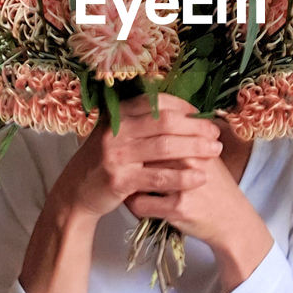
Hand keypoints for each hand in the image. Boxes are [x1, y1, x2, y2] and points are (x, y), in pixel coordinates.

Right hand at [43, 92, 223, 226]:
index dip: (184, 107)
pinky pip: (159, 177)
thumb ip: (141, 122)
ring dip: (195, 148)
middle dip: (195, 126)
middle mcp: (116, 131)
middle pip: (165, 122)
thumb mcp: (116, 134)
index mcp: (118, 115)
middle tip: (215, 134)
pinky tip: (200, 177)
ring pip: (165, 147)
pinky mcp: (120, 180)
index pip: (157, 102)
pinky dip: (183, 177)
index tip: (203, 115)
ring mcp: (116, 155)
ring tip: (215, 151)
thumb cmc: (105, 160)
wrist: (76, 191)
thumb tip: (181, 111)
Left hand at [124, 134, 275, 292]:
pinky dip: (132, 204)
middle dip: (129, 159)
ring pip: (138, 177)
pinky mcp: (177, 208)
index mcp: (193, 143)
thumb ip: (183, 139)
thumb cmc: (215, 185)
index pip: (154, 132)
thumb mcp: (205, 156)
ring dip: (128, 181)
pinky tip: (134, 202)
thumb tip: (152, 122)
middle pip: (144, 153)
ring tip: (126, 183)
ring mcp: (183, 185)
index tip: (129, 146)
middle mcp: (188, 161)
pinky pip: (140, 204)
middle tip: (122, 164)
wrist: (232, 219)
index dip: (137, 140)